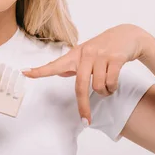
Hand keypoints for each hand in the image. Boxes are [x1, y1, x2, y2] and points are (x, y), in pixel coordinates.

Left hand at [22, 24, 149, 124]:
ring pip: (98, 86)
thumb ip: (74, 64)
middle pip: (80, 85)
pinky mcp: (115, 58)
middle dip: (83, 106)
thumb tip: (60, 72)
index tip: (26, 73)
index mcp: (75, 54)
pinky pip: (111, 82)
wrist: (128, 35)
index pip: (55, 64)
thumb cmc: (104, 47)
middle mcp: (86, 54)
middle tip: (86, 120)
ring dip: (105, 92)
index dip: (40, 70)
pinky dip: (113, 88)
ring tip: (108, 87)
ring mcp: (100, 55)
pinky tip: (114, 83)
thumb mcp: (86, 53)